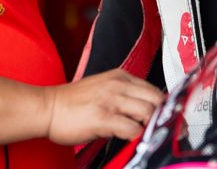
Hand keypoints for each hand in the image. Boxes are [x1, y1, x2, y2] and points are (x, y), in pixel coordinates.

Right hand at [45, 69, 164, 145]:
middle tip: (163, 131)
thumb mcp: (103, 88)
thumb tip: (146, 111)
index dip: (164, 107)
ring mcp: (111, 100)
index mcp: (120, 76)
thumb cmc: (72, 102)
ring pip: (148, 112)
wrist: (48, 107)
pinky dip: (137, 137)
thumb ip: (124, 95)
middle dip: (163, 117)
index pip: (154, 90)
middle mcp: (118, 85)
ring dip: (150, 127)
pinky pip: (132, 128)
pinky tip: (132, 140)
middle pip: (156, 99)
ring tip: (146, 136)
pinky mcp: (103, 117)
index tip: (168, 120)